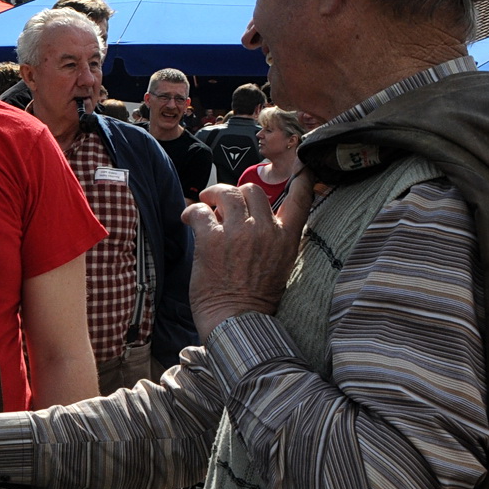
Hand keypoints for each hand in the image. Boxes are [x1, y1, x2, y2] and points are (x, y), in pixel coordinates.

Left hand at [183, 173, 315, 338]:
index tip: (300, 166)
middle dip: (236, 191)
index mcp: (286, 239)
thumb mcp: (278, 266)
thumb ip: (270, 239)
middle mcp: (266, 230)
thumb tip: (247, 217)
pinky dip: (192, 211)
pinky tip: (188, 219)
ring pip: (226, 193)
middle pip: (253, 190)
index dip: (300, 178)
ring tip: (204, 202)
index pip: (300, 199)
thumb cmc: (253, 301)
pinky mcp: (212, 240)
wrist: (237, 323)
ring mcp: (239, 233)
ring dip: (212, 194)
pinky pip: (200, 211)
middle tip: (222, 201)